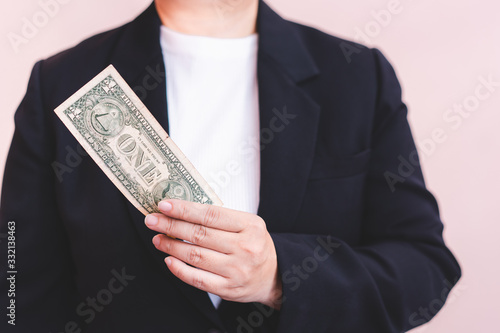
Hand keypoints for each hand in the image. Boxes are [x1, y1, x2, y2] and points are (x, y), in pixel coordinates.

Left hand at [144, 199, 281, 308]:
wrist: (274, 276)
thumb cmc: (255, 245)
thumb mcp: (248, 224)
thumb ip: (220, 218)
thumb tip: (182, 211)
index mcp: (250, 226)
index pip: (211, 215)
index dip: (184, 209)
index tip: (164, 205)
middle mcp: (245, 247)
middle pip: (200, 234)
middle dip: (171, 226)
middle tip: (152, 220)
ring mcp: (236, 270)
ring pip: (195, 255)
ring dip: (171, 246)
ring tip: (158, 238)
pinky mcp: (228, 289)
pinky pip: (197, 279)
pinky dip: (179, 269)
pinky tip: (168, 260)